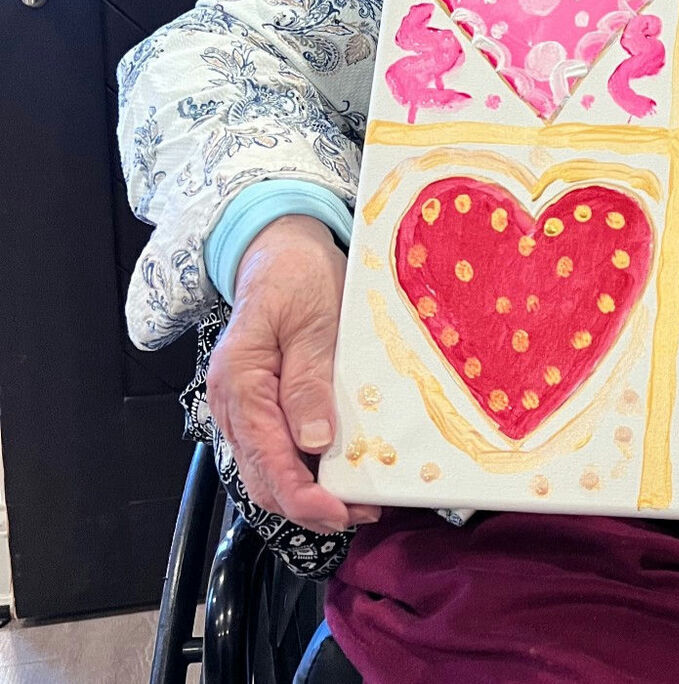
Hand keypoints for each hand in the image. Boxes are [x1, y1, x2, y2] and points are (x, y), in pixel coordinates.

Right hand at [206, 214, 378, 533]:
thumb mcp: (313, 320)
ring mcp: (243, 407)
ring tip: (357, 502)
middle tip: (360, 513)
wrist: (279, 250)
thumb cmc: (297, 276)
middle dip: (309, 506)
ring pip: (267, 470)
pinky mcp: (261, 405)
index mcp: (240, 380)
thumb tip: (313, 443)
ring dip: (308, 494)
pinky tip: (337, 474)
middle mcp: (233, 403)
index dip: (302, 495)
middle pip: (262, 476)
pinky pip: (275, 450)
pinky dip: (304, 471)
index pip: (266, 457)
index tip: (339, 511)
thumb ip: (308, 381)